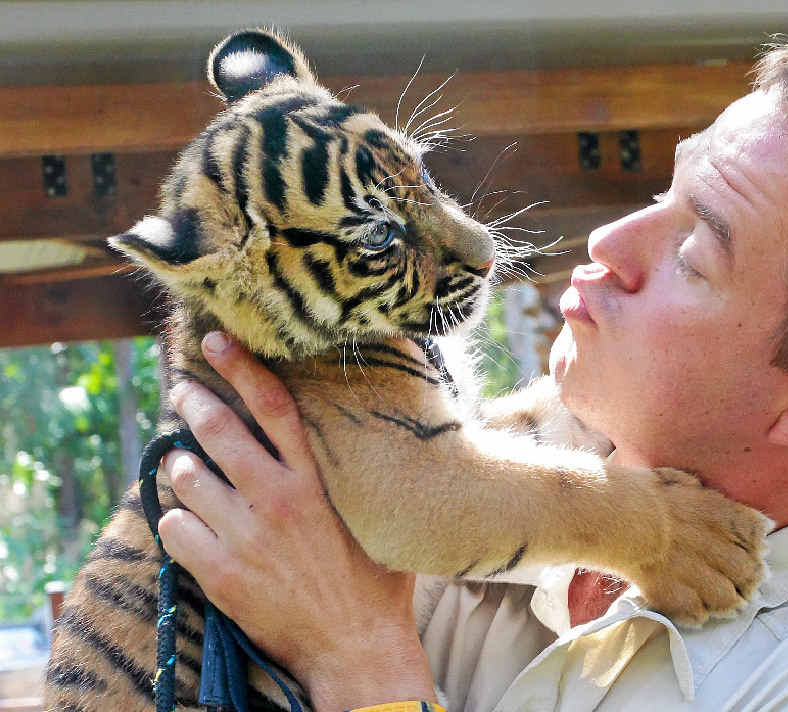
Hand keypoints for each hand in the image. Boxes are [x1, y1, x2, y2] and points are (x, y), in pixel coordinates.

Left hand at [158, 332, 435, 709]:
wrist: (355, 648)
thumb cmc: (375, 582)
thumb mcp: (380, 516)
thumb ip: (358, 474)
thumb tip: (361, 433)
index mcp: (317, 480)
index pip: (273, 405)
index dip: (241, 366)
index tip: (216, 341)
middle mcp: (278, 499)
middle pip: (218, 431)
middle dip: (192, 404)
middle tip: (182, 393)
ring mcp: (246, 537)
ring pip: (186, 478)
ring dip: (183, 469)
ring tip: (190, 469)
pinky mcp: (221, 574)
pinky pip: (173, 529)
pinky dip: (176, 521)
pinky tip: (190, 523)